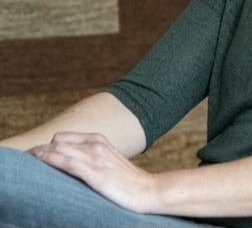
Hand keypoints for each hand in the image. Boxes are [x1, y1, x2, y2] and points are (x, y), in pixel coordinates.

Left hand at [30, 132, 157, 213]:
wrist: (147, 190)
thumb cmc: (126, 180)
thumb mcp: (107, 161)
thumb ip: (90, 156)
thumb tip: (68, 161)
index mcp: (99, 139)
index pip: (62, 137)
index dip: (46, 147)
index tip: (35, 158)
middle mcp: (96, 144)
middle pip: (57, 142)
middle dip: (39, 151)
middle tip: (28, 163)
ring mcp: (96, 157)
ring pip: (58, 149)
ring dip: (40, 156)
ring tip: (29, 165)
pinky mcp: (95, 172)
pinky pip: (66, 162)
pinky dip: (51, 161)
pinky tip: (42, 164)